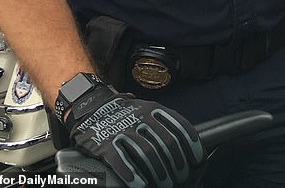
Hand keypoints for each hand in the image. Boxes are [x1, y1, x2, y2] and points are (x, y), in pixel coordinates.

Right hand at [63, 83, 203, 187]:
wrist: (88, 104)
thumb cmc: (121, 111)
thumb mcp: (144, 108)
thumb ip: (161, 120)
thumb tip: (183, 138)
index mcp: (153, 109)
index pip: (179, 127)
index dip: (190, 145)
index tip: (196, 159)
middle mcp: (140, 119)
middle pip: (166, 143)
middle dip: (176, 163)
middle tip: (181, 176)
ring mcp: (123, 131)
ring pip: (147, 153)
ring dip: (158, 171)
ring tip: (164, 183)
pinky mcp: (105, 144)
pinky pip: (120, 160)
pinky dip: (131, 174)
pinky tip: (139, 184)